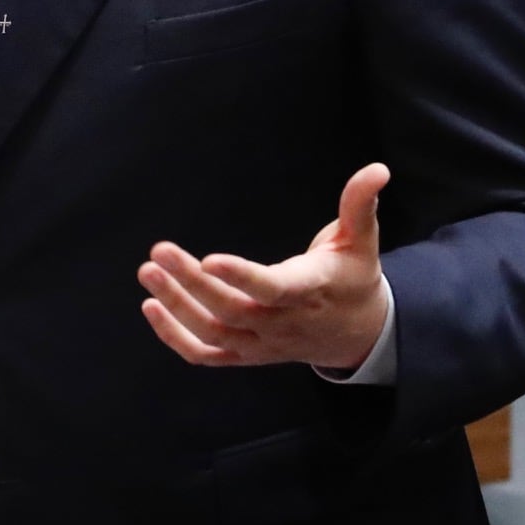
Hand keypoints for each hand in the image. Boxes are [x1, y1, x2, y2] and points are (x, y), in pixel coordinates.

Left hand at [139, 162, 390, 370]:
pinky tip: (152, 307)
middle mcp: (282, 322)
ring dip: (176, 307)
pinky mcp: (247, 355)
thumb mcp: (361, 241)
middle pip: (231, 310)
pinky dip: (176, 338)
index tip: (208, 259)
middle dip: (191, 284)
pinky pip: (207, 355)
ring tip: (147, 273)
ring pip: (214, 333)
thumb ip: (360, 205)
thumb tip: (377, 169)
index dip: (241, 277)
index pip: (272, 290)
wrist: (358, 335)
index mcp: (309, 291)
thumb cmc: (353, 279)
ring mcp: (262, 344)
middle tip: (158, 252)